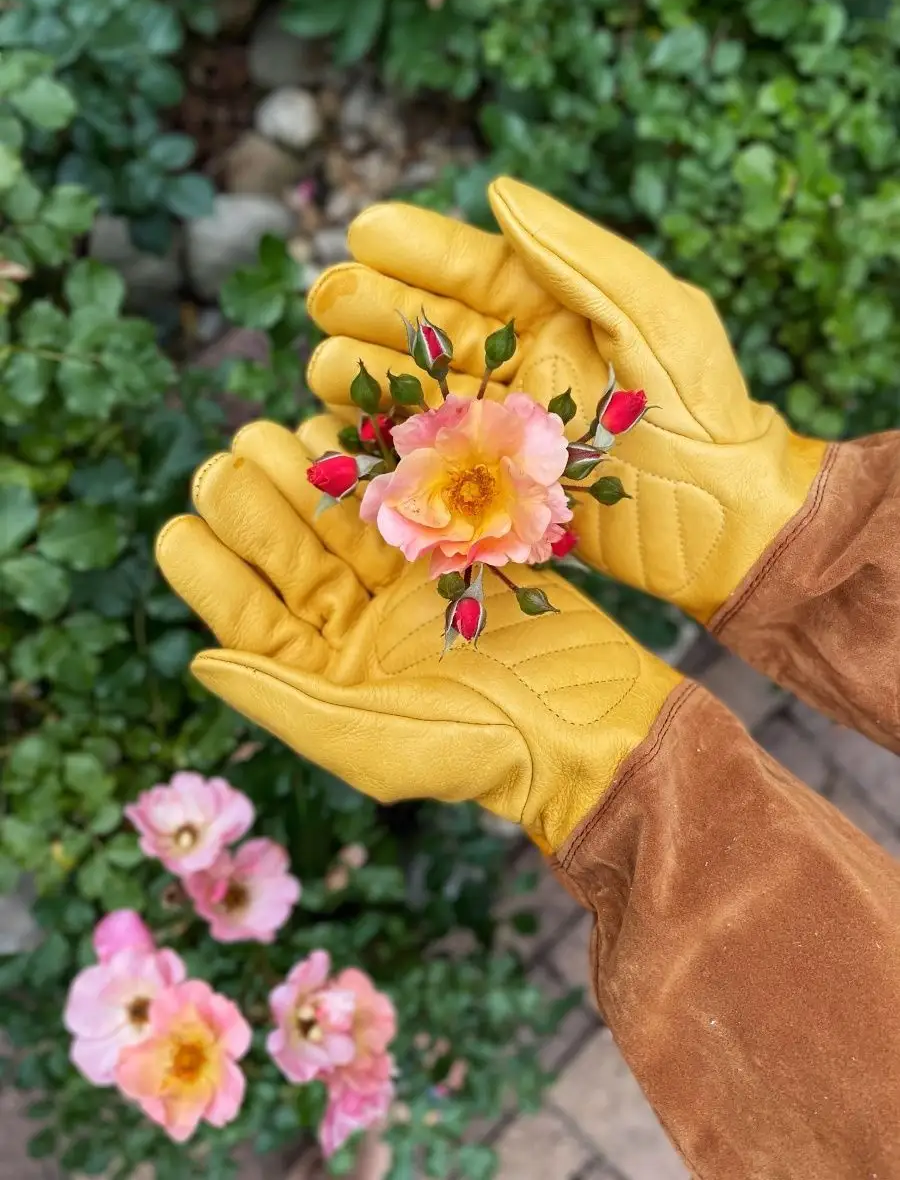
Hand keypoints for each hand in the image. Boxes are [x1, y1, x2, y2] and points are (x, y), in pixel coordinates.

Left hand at [155, 416, 678, 852]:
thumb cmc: (480, 751)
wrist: (588, 722)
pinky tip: (336, 430)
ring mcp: (404, 585)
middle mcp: (357, 628)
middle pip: (290, 558)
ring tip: (263, 434)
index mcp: (328, 679)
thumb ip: (283, 701)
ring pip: (339, 521)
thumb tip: (199, 660)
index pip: (253, 620)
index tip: (177, 528)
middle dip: (252, 510)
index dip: (211, 575)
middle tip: (220, 464)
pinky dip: (371, 467)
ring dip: (302, 477)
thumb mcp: (369, 743)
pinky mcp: (455, 551)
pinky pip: (402, 501)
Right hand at [306, 178, 826, 623]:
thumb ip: (577, 254)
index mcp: (559, 314)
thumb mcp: (655, 317)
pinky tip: (340, 433)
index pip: (476, 272)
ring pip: (417, 393)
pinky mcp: (496, 489)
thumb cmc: (705, 416)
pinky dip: (381, 447)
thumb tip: (497, 192)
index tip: (362, 230)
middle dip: (372, 311)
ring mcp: (504, 429)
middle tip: (324, 301)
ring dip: (365, 378)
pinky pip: (426, 460)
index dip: (417, 250)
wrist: (725, 526)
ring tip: (319, 368)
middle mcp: (523, 366)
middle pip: (430, 331)